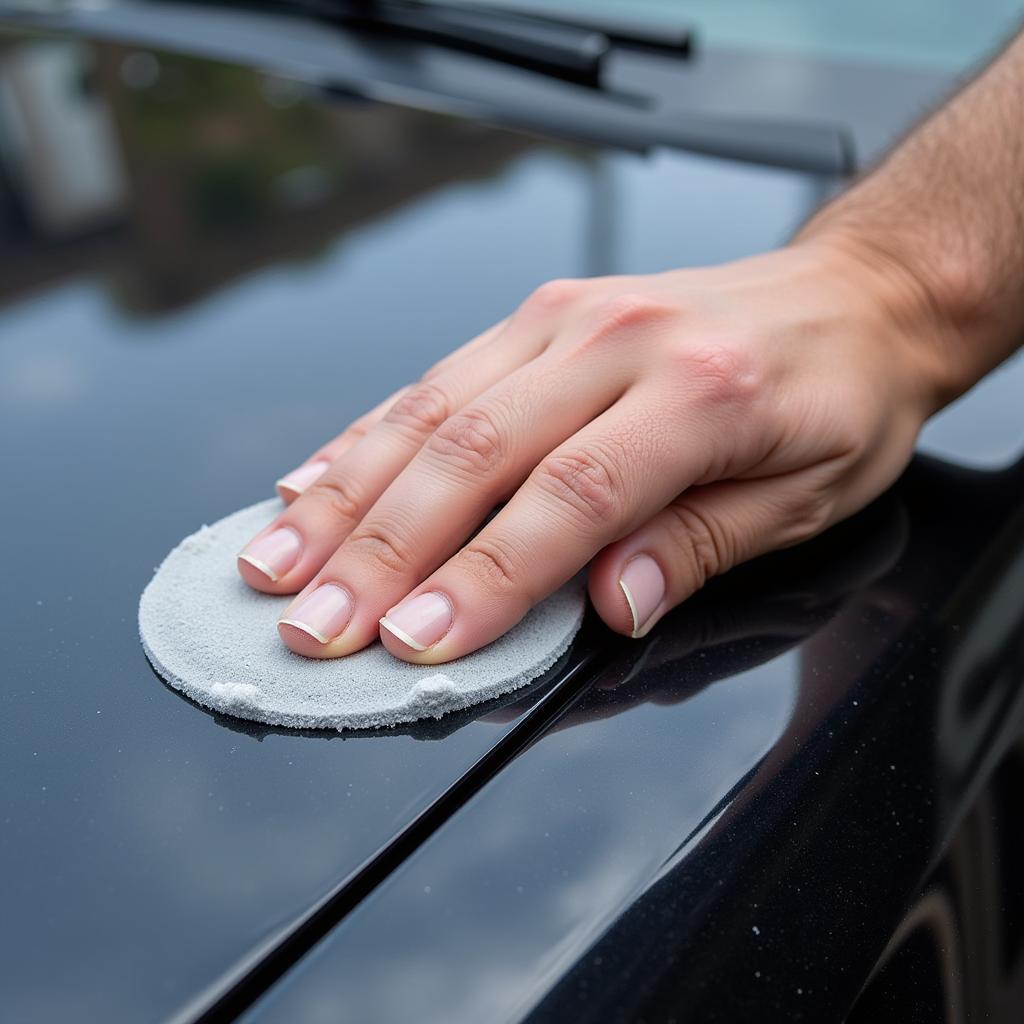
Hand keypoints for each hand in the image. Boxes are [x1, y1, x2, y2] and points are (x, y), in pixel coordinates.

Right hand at [237, 238, 943, 662]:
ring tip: (278, 563)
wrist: (853, 295)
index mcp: (702, 391)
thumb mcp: (810, 497)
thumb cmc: (837, 398)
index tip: (414, 643)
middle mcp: (617, 340)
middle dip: (379, 552)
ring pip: (432, 412)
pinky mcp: (539, 314)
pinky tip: (312, 480)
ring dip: (345, 496)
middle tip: (313, 627)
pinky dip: (368, 435)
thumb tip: (607, 605)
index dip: (482, 577)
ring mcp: (567, 317)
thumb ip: (700, 547)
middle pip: (473, 454)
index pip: (568, 498)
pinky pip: (438, 377)